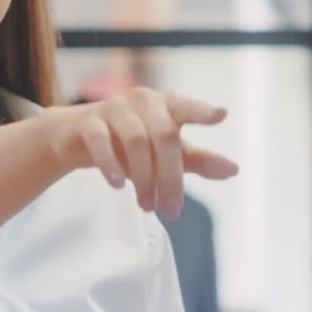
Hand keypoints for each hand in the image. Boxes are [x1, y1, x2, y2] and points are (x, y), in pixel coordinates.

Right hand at [38, 89, 237, 220]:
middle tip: (171, 211)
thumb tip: (234, 170)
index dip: (202, 111)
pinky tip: (118, 186)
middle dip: (170, 177)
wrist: (76, 138)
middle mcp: (142, 101)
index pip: (186, 107)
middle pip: (164, 136)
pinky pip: (101, 141)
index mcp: (166, 105)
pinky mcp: (88, 122)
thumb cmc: (130, 143)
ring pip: (136, 140)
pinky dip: (111, 164)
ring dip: (143, 177)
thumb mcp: (167, 153)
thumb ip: (198, 160)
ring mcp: (114, 108)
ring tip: (146, 206)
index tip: (220, 115)